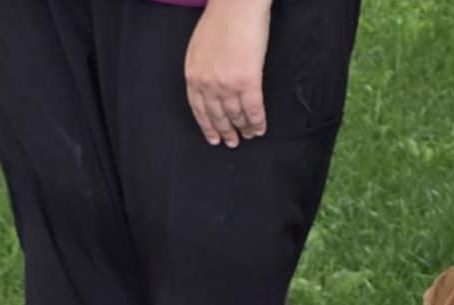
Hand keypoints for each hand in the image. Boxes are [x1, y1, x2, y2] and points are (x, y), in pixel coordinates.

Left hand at [184, 0, 272, 146]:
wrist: (237, 3)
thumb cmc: (221, 18)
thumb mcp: (199, 47)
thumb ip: (201, 68)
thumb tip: (210, 86)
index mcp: (193, 76)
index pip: (199, 110)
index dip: (207, 127)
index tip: (213, 138)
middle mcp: (208, 85)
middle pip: (217, 116)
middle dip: (225, 132)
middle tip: (231, 142)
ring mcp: (227, 85)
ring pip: (236, 115)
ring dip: (243, 128)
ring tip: (248, 135)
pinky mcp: (248, 81)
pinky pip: (253, 109)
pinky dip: (257, 122)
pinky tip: (259, 129)